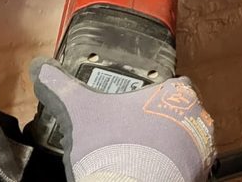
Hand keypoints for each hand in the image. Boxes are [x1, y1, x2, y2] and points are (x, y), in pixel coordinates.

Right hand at [30, 58, 215, 181]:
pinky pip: (184, 169)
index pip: (171, 85)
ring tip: (134, 156)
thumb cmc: (113, 148)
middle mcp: (198, 120)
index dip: (150, 96)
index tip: (134, 105)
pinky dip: (168, 170)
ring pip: (182, 143)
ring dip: (165, 149)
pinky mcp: (197, 177)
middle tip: (129, 133)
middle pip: (177, 116)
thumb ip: (60, 86)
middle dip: (157, 124)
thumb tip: (40, 69)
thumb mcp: (79, 110)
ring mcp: (201, 151)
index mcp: (177, 94)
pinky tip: (144, 174)